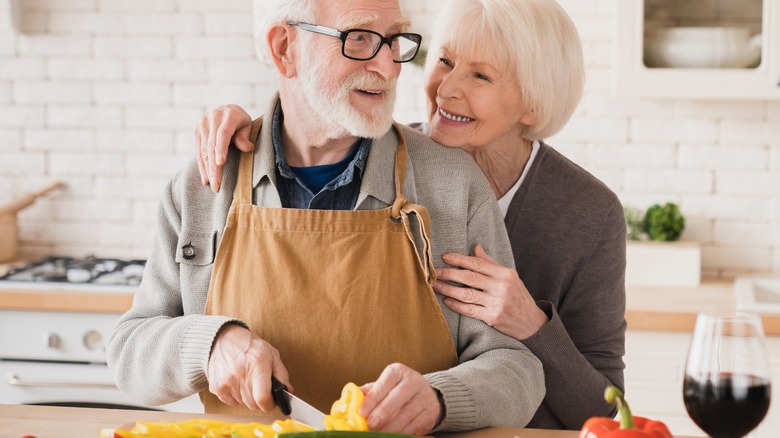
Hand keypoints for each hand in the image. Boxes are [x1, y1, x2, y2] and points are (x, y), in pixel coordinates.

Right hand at [194, 104, 253, 191]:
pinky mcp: (196, 130)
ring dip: (207, 169)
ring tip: (212, 185)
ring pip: (204, 150)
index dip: (221, 149)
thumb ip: (245, 136)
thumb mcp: (247, 125)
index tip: (221, 163)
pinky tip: (205, 178)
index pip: (223, 134)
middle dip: (214, 166)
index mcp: (229, 114)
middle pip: (212, 145)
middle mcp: (213, 117)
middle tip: (217, 184)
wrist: (227, 109)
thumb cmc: (241, 121)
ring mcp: (202, 123)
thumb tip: (247, 148)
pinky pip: (198, 151)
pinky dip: (202, 166)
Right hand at [207, 323, 290, 410]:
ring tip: (247, 379)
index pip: (263, 398)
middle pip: (254, 404)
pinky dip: (236, 396)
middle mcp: (240, 374)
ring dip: (248, 396)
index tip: (272, 401)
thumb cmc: (249, 346)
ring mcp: (226, 381)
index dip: (270, 404)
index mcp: (258, 364)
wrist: (223, 339)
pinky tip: (237, 381)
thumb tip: (287, 391)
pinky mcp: (216, 387)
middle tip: (259, 385)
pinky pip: (231, 402)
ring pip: (243, 403)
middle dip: (260, 399)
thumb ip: (281, 374)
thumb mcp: (271, 354)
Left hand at [359, 363, 441, 434]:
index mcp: (398, 371)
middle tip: (370, 425)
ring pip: (407, 413)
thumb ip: (366, 393)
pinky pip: (415, 424)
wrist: (423, 395)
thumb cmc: (395, 391)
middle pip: (397, 397)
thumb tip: (348, 402)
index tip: (361, 412)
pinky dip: (402, 432)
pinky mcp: (430, 412)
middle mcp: (413, 381)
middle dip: (382, 413)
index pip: (385, 383)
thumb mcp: (382, 387)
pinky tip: (392, 435)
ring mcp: (424, 396)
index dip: (373, 398)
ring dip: (391, 427)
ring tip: (378, 433)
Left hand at [433, 243, 548, 339]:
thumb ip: (491, 263)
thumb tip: (475, 247)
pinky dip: (456, 305)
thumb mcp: (509, 276)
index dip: (459, 259)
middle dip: (449, 273)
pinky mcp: (492, 317)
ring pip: (466, 294)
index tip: (445, 257)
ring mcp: (496, 303)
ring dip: (448, 289)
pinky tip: (446, 300)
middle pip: (469, 277)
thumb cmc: (517, 296)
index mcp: (504, 274)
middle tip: (434, 272)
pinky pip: (469, 310)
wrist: (532, 323)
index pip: (478, 263)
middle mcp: (501, 287)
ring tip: (435, 285)